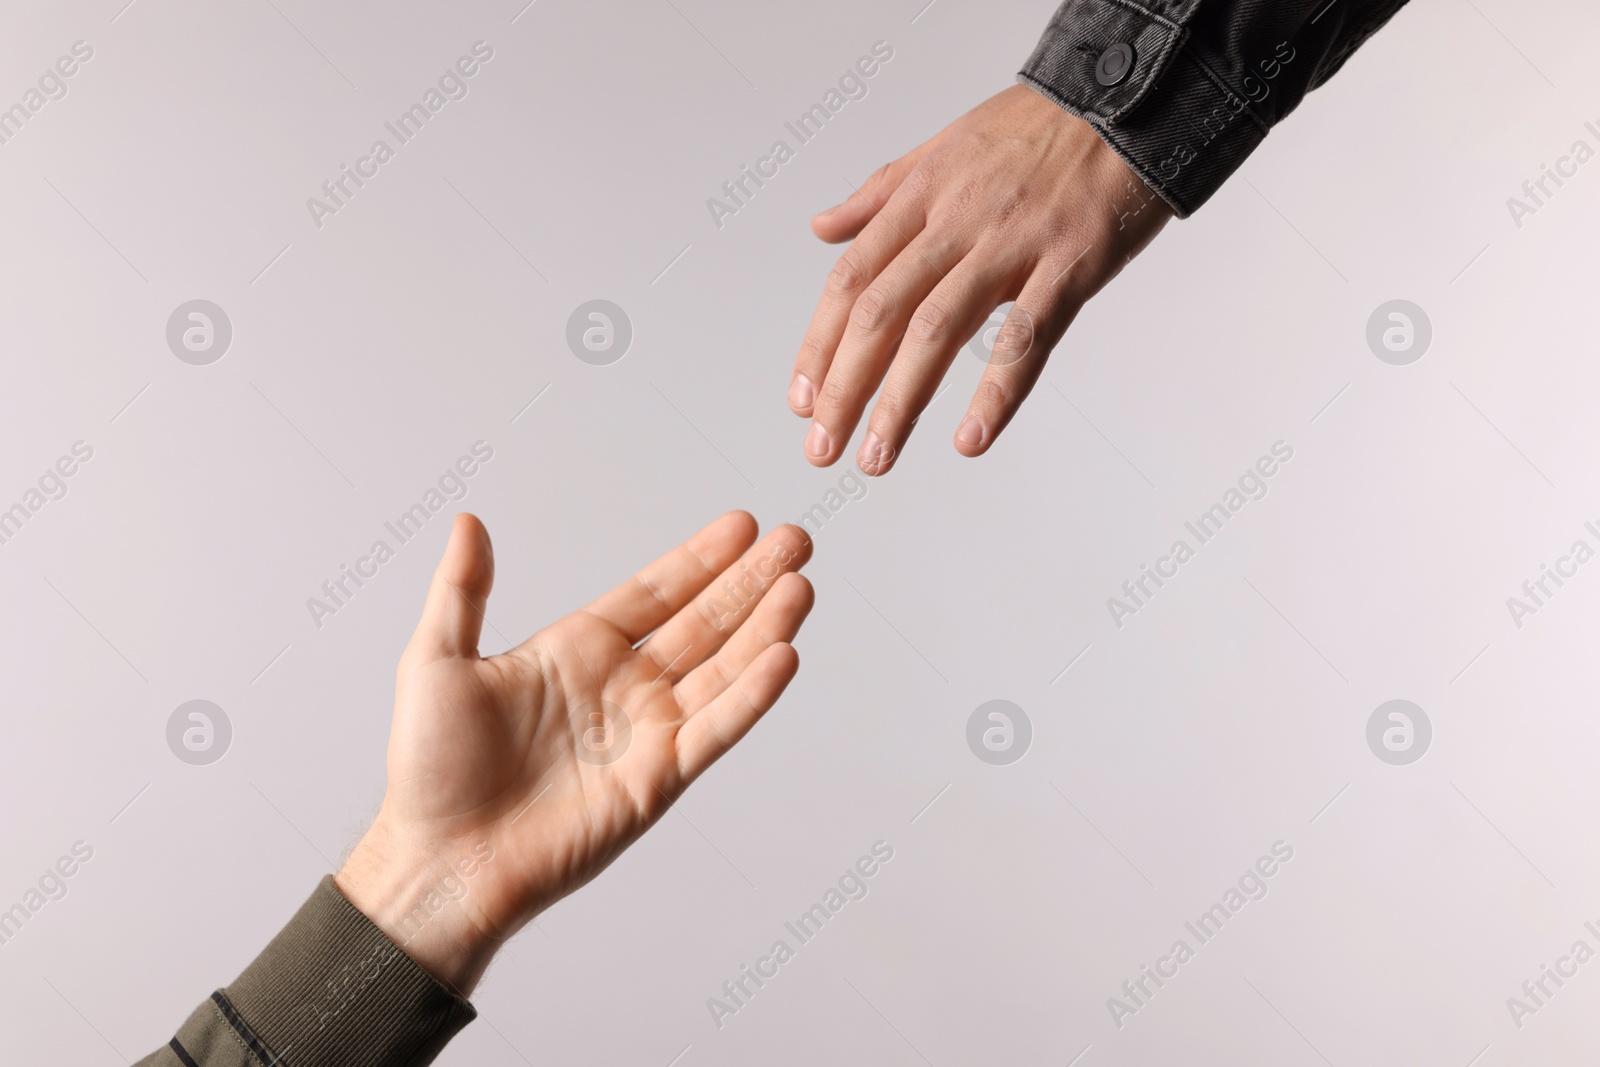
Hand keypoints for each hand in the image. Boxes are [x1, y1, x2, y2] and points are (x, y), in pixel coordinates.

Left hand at [336, 511, 813, 993]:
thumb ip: (462, 591)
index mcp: (576, 651)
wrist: (440, 861)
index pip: (655, 593)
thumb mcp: (435, 662)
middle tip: (794, 541)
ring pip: (722, 669)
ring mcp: (645, 733)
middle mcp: (621, 687)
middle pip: (703, 622)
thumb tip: (468, 522)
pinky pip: (715, 729)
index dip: (700, 559)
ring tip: (801, 587)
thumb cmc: (429, 772)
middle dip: (750, 581)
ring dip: (764, 628)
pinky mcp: (657, 779)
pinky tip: (783, 656)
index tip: (742, 525)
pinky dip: (751, 695)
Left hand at [788, 84, 1173, 474]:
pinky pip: (1026, 338)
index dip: (820, 344)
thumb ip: (880, 193)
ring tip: (877, 457)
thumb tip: (824, 228)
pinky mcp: (1071, 266)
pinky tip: (971, 439)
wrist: (1130, 99)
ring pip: (939, 330)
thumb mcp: (943, 145)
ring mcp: (1013, 245)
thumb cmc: (1038, 127)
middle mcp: (957, 220)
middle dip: (844, 387)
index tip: (801, 399)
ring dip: (900, 402)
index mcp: (923, 194)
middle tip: (822, 446)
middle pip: (881, 311)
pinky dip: (996, 393)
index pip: (852, 279)